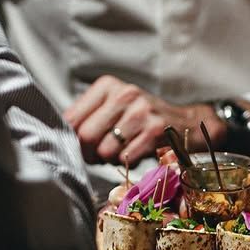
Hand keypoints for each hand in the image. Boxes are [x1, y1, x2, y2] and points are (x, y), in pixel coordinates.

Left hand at [63, 75, 227, 165]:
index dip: (72, 140)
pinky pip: (126, 158)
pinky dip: (128, 162)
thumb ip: (89, 118)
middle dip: (89, 153)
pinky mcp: (156, 131)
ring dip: (110, 160)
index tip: (84, 147)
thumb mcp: (116, 108)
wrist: (188, 124)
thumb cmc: (145, 120)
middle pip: (85, 136)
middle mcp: (124, 94)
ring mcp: (141, 112)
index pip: (71, 119)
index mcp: (108, 86)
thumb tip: (62, 139)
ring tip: (121, 152)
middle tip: (100, 156)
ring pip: (105, 150)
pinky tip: (137, 154)